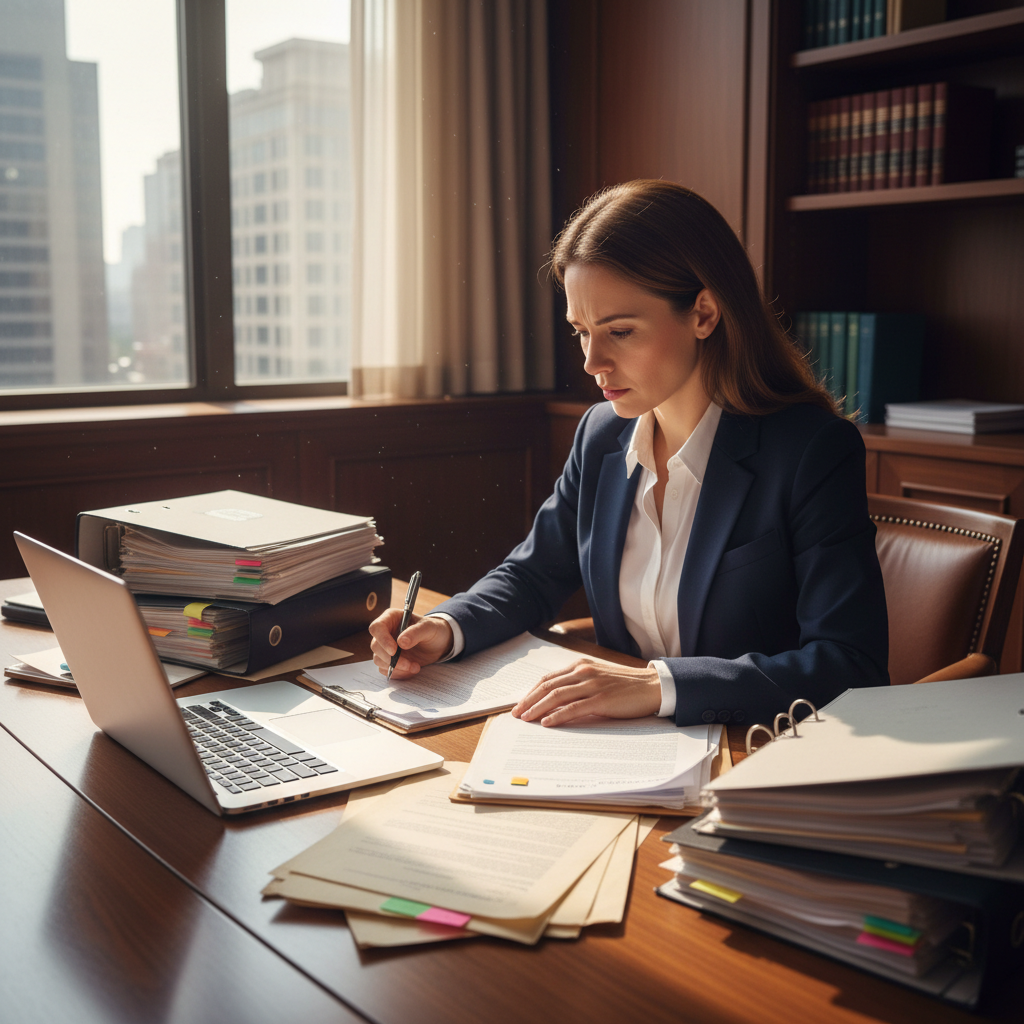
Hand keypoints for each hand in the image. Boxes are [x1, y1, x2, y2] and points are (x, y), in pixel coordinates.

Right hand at [368, 609, 453, 678]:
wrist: (438, 644)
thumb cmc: (433, 630)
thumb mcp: (429, 628)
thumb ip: (415, 632)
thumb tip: (401, 642)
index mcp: (391, 618)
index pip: (377, 627)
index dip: (383, 640)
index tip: (394, 651)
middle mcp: (385, 632)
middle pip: (375, 646)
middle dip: (391, 659)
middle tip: (408, 664)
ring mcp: (386, 647)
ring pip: (379, 660)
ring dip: (396, 667)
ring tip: (415, 667)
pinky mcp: (389, 660)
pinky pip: (386, 670)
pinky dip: (398, 673)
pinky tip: (412, 669)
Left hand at [511, 657, 661, 726]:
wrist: (652, 686)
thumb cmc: (626, 686)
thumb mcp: (598, 678)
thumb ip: (580, 684)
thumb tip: (557, 700)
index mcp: (581, 666)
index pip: (549, 678)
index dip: (532, 691)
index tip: (521, 703)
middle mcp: (583, 672)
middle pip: (547, 686)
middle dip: (529, 700)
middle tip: (516, 713)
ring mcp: (592, 685)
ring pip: (557, 696)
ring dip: (538, 708)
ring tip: (526, 719)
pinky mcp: (601, 700)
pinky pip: (573, 708)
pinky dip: (557, 715)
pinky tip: (547, 723)